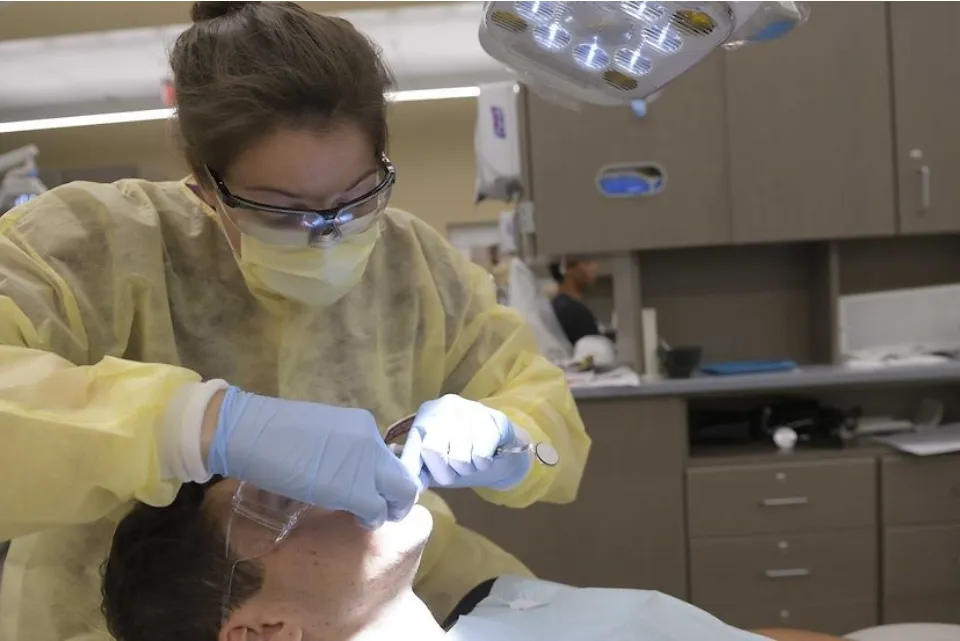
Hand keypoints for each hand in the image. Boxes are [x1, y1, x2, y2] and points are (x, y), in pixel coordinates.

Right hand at [207, 386, 418, 528]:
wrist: (253, 434)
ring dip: (390, 510)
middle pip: (405, 478)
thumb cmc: (275, 435)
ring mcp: (366, 465)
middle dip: (400, 499)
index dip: (388, 479)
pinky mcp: (355, 490)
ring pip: (401, 494)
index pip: (392, 458)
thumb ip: (345, 450)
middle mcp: (372, 442)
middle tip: (384, 510)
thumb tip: (349, 470)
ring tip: (371, 516)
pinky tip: (357, 520)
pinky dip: (372, 519)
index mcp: (364, 425)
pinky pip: (377, 511)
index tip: (379, 491)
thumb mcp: (323, 436)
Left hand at [400, 394, 532, 490]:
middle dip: (444, 472)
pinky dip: (483, 465)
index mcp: (427, 414)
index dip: (413, 466)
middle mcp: (446, 406)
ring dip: (466, 469)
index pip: (414, 443)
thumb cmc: (463, 454)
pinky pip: (480, 456)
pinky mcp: (494, 419)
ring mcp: (471, 409)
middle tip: (455, 470)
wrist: (503, 448)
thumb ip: (416, 464)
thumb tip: (395, 462)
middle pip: (433, 451)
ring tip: (472, 461)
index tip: (414, 488)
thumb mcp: (436, 461)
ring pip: (459, 458)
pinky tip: (486, 456)